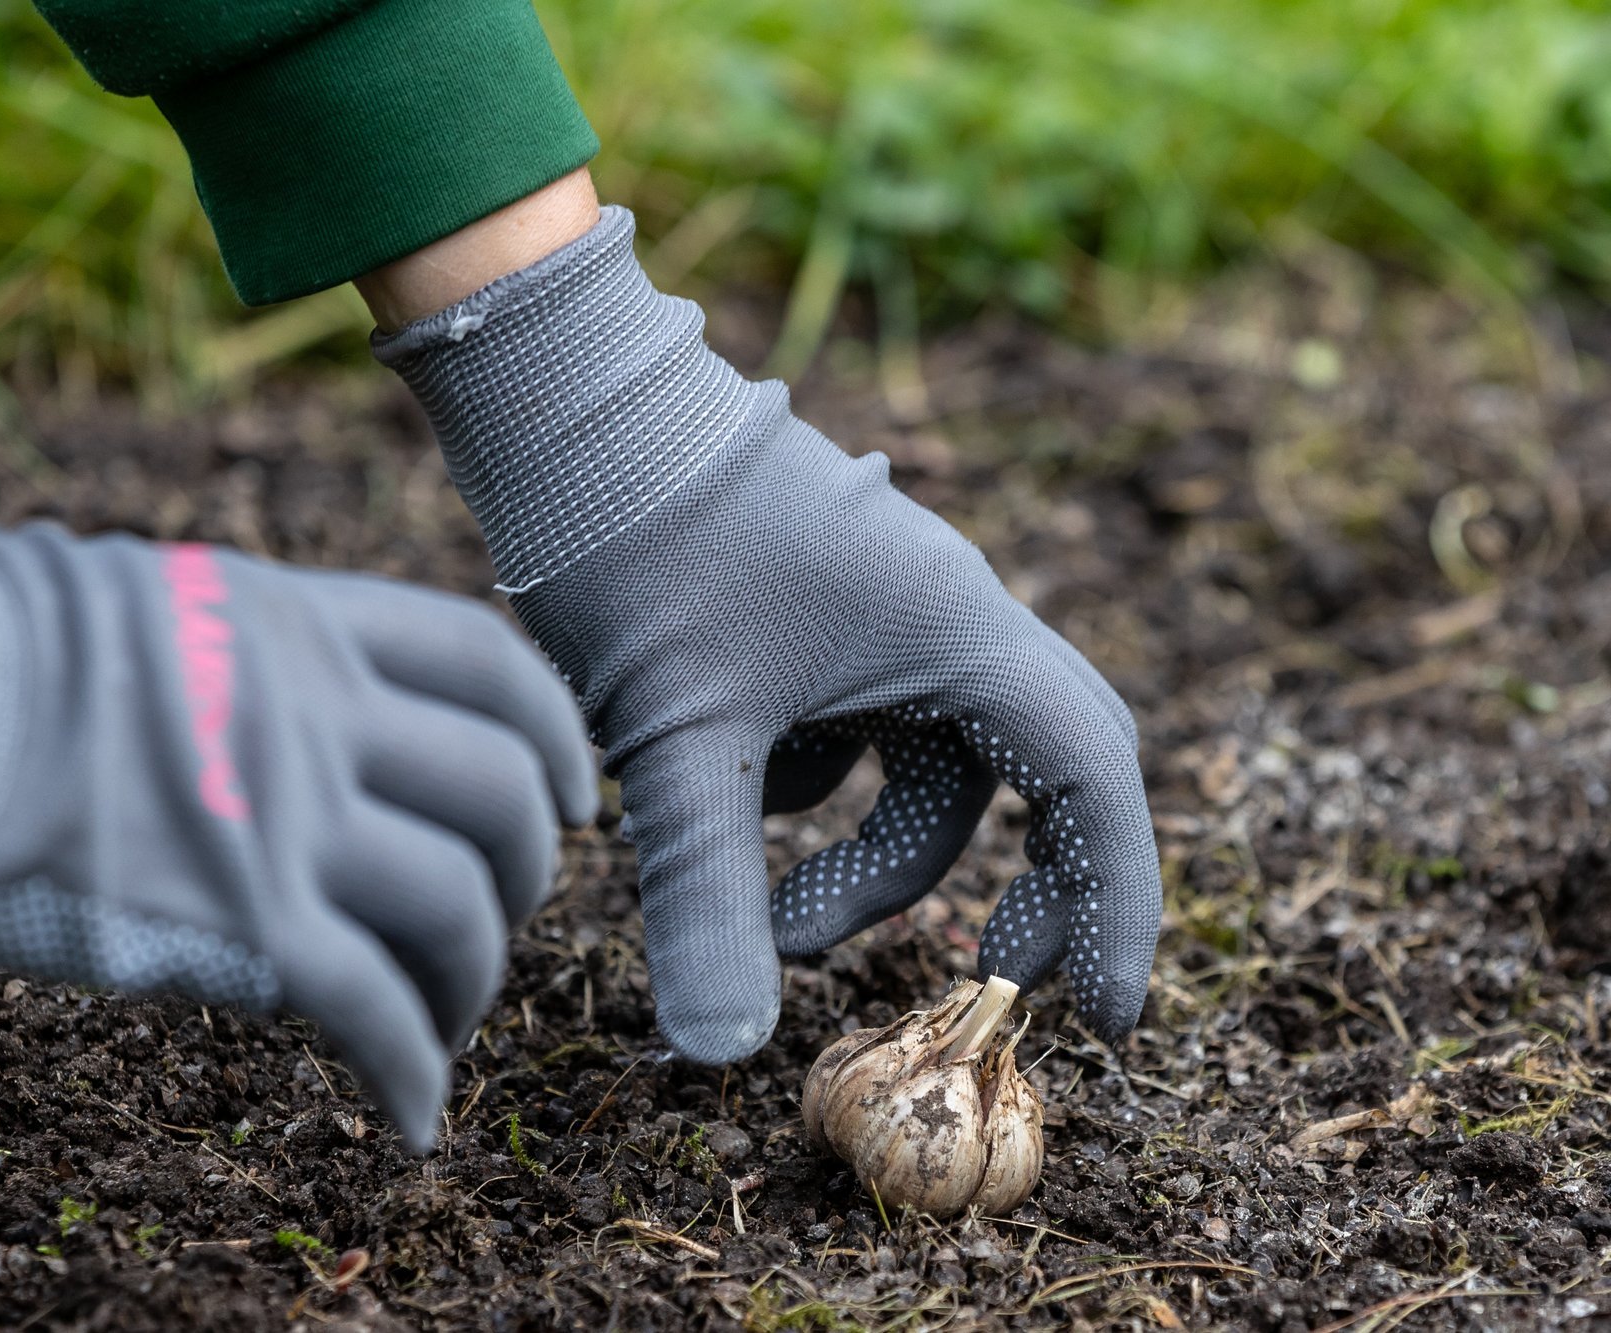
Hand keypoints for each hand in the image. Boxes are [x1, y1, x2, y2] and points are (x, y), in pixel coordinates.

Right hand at [0, 470, 596, 1147]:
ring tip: (443, 1024)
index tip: (571, 795)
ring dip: (474, 984)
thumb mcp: (143, 605)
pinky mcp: (242, 926)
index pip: (487, 664)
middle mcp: (319, 714)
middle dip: (527, 873)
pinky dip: (414, 1071)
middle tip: (494, 920)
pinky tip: (411, 1113)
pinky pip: (378, 1011)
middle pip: (504, 795)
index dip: (556, 735)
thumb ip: (238, 651)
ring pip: (462, 908)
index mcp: (297, 624)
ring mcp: (289, 817)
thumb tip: (270, 700)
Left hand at [377, 206, 1159, 1062]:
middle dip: (1010, 887)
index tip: (1106, 1020)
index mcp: (955, 631)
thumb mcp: (675, 736)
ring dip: (870, 858)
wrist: (557, 401)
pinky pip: (849, 729)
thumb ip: (705, 896)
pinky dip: (807, 792)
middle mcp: (939, 616)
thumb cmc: (633, 538)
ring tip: (771, 918)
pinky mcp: (810, 614)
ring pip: (921, 766)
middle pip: (1032, 773)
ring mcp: (875, 612)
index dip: (1115, 901)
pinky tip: (715, 793)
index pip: (1093, 780)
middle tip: (980, 981)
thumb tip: (721, 1054)